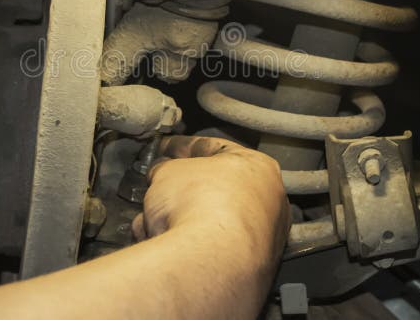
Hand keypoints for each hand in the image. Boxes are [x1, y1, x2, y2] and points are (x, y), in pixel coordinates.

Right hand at [133, 136, 289, 276]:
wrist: (207, 261)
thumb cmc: (202, 208)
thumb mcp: (168, 171)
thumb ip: (166, 168)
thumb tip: (162, 173)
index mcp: (259, 166)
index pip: (214, 149)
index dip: (183, 148)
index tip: (166, 152)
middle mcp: (268, 202)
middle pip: (214, 189)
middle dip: (180, 191)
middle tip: (159, 188)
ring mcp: (261, 240)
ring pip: (207, 223)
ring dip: (177, 221)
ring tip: (152, 221)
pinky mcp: (247, 271)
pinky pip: (208, 251)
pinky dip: (185, 247)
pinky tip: (163, 246)